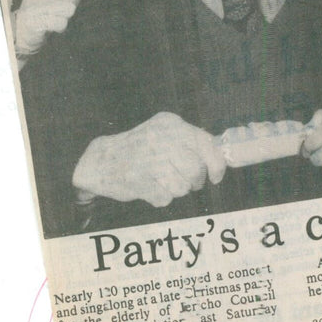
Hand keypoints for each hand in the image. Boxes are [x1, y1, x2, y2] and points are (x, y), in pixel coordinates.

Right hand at [15, 0, 106, 57]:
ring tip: (61, 14)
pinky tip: (57, 25)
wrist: (28, 28)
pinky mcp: (30, 21)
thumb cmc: (50, 5)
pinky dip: (62, 25)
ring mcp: (30, 3)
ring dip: (68, 12)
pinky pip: (58, 22)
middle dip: (74, 0)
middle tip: (67, 4)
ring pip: (67, 7)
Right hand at [73, 112, 226, 207]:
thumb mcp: (166, 135)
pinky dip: (160, 198)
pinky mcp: (136, 179)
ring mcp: (147, 157)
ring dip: (175, 191)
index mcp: (171, 123)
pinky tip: (148, 187)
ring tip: (161, 182)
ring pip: (182, 187)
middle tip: (184, 181)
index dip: (216, 165)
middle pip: (195, 170)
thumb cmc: (141, 150)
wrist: (102, 160)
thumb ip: (191, 143)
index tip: (215, 177)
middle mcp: (160, 137)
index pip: (206, 144)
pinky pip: (164, 198)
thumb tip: (220, 160)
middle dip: (193, 182)